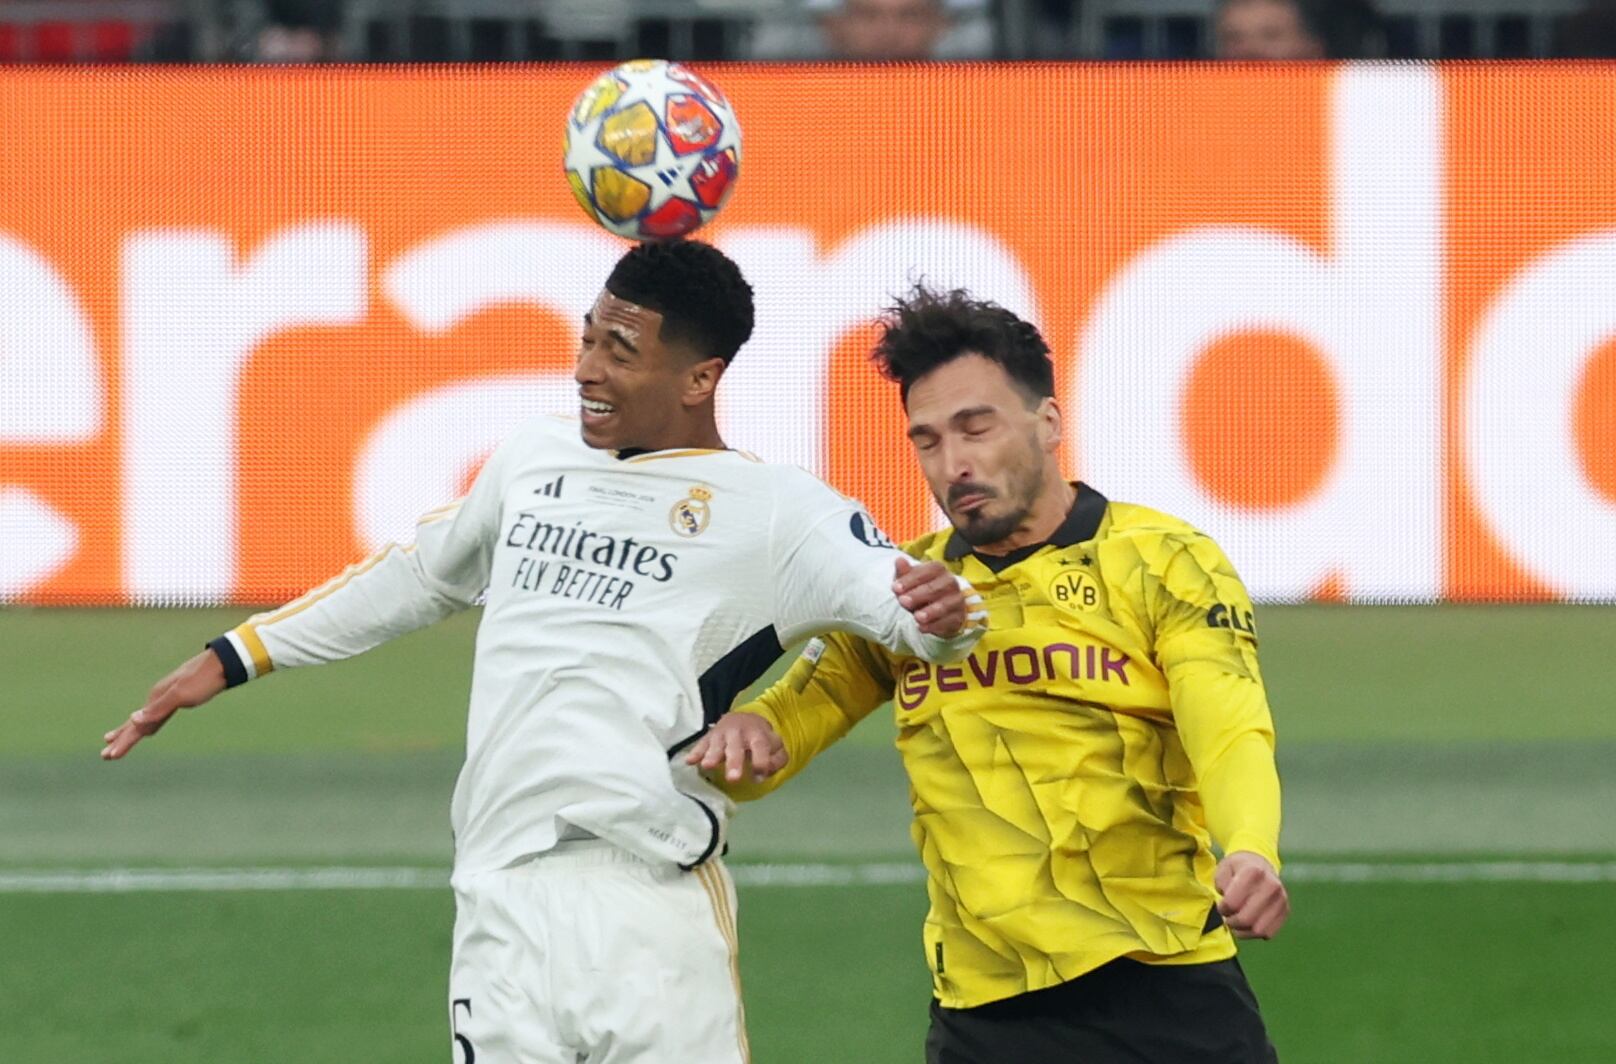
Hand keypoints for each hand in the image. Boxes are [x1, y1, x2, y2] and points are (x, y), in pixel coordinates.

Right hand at [101, 650, 228, 760]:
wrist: (223, 664)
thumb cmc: (203, 680)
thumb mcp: (181, 695)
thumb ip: (158, 709)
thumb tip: (132, 719)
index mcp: (155, 699)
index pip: (135, 727)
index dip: (123, 742)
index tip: (109, 757)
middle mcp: (157, 698)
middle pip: (135, 724)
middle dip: (120, 740)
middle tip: (105, 756)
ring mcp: (166, 697)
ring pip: (144, 720)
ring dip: (129, 732)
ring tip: (113, 740)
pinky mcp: (178, 697)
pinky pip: (156, 716)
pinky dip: (146, 724)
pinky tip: (146, 726)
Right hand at [684, 712, 787, 782]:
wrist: (743, 718)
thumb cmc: (760, 739)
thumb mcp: (775, 747)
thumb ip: (777, 760)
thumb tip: (763, 775)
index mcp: (758, 735)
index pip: (761, 747)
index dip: (761, 762)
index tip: (758, 776)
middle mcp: (739, 733)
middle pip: (736, 747)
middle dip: (734, 762)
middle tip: (733, 778)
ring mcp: (722, 734)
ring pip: (717, 745)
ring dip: (712, 755)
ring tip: (707, 766)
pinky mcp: (709, 737)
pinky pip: (701, 744)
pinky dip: (696, 752)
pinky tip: (689, 761)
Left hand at [892, 557, 975, 637]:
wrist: (937, 610)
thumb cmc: (920, 590)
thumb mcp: (909, 582)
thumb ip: (904, 573)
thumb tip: (899, 560)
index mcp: (938, 569)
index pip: (927, 571)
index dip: (911, 579)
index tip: (895, 588)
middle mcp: (950, 582)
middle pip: (936, 588)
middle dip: (918, 595)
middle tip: (902, 601)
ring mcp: (957, 600)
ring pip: (946, 605)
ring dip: (931, 611)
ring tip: (916, 617)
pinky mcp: (958, 617)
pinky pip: (948, 621)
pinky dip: (935, 626)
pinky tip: (922, 628)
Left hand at [1215, 851, 1289, 938]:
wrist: (1260, 864)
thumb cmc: (1237, 870)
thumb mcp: (1223, 869)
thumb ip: (1222, 885)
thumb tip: (1229, 904)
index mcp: (1254, 872)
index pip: (1232, 903)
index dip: (1223, 908)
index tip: (1222, 904)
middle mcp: (1271, 885)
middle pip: (1245, 919)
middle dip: (1231, 922)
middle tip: (1228, 917)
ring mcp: (1281, 899)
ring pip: (1258, 930)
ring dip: (1242, 930)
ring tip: (1236, 922)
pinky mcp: (1285, 911)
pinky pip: (1268, 933)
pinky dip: (1254, 933)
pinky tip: (1247, 925)